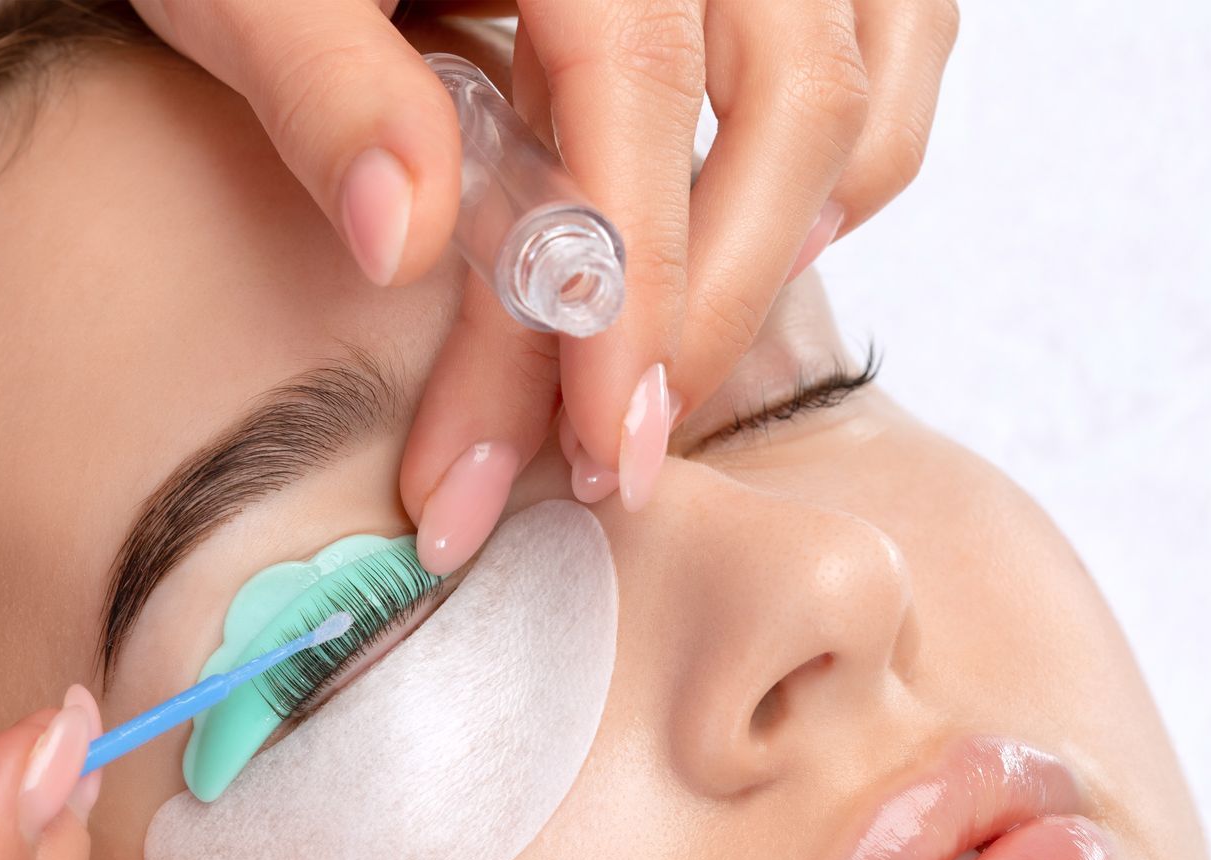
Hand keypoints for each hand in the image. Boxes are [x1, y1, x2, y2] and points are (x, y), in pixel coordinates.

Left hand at [127, 0, 955, 567]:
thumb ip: (319, 84)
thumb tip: (397, 244)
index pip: (633, 85)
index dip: (626, 281)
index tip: (594, 440)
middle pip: (783, 100)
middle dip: (705, 313)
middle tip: (605, 466)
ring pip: (856, 79)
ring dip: (783, 249)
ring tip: (665, 386)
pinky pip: (891, 35)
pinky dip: (857, 153)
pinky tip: (773, 248)